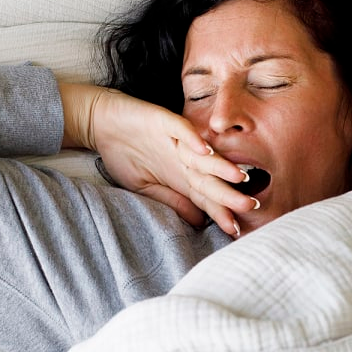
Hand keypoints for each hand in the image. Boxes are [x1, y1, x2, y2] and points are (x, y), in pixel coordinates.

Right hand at [61, 84, 255, 234]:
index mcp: (181, 177)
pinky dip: (192, 139)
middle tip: (251, 206)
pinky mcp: (163, 121)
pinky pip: (181, 129)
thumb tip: (198, 222)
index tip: (236, 230)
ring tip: (239, 177)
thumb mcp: (144, 187)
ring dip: (220, 166)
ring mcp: (176, 140)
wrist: (101, 122)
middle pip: (210, 179)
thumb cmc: (123, 154)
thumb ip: (171, 200)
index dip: (220, 213)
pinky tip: (205, 149)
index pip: (205, 198)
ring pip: (203, 155)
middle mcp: (184, 159)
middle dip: (229, 194)